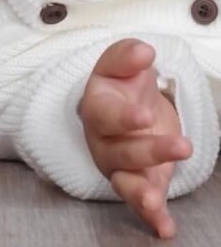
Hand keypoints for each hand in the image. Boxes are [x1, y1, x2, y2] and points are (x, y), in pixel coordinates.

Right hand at [80, 39, 191, 238]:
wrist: (126, 107)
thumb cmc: (121, 85)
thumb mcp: (121, 64)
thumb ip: (128, 55)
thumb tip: (144, 52)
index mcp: (97, 110)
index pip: (106, 115)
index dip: (124, 118)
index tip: (145, 116)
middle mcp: (103, 142)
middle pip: (122, 152)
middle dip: (151, 151)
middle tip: (183, 144)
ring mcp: (119, 167)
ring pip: (125, 182)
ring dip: (139, 193)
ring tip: (153, 200)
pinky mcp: (138, 184)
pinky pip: (141, 205)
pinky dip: (152, 217)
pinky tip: (165, 228)